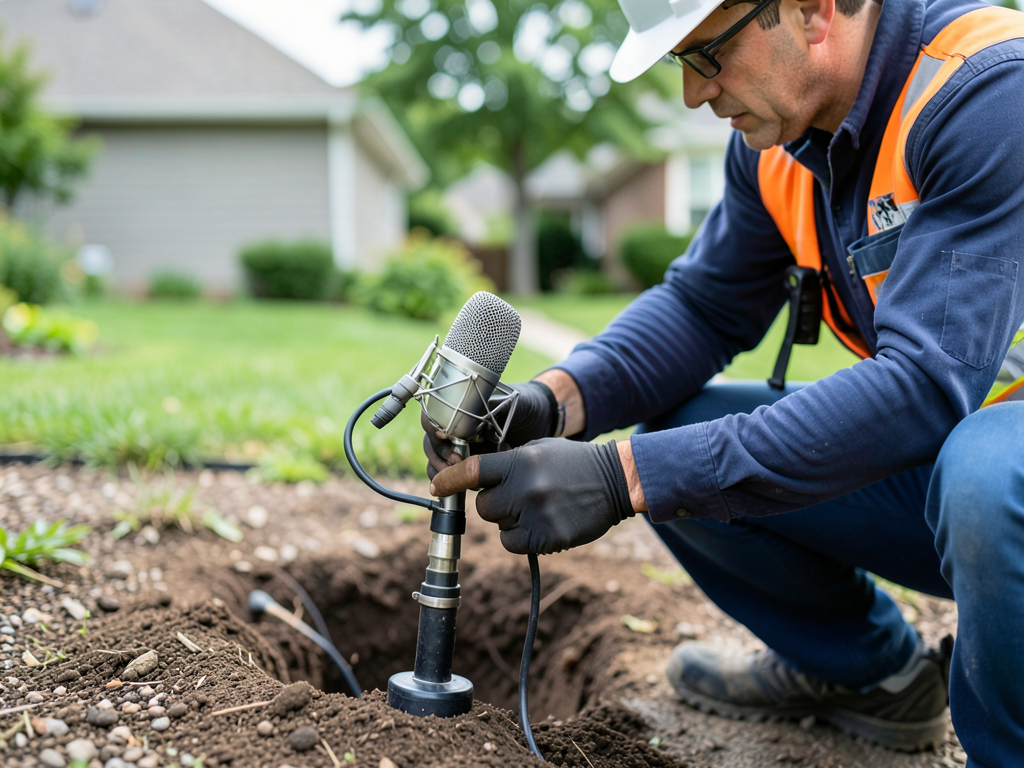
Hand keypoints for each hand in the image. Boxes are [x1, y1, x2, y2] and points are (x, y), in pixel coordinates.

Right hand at [422, 380, 556, 479]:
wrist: (542, 421)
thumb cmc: (527, 406)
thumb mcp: (513, 405)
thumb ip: (495, 410)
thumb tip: (475, 417)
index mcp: (461, 405)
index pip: (434, 416)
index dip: (436, 431)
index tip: (449, 442)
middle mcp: (456, 424)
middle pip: (431, 439)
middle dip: (438, 454)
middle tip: (455, 464)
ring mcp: (460, 444)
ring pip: (436, 458)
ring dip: (440, 470)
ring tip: (456, 478)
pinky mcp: (469, 463)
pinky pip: (450, 473)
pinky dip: (450, 481)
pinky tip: (460, 486)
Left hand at [429, 438, 634, 554]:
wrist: (614, 481)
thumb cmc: (571, 462)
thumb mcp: (537, 449)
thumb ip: (506, 462)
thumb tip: (468, 475)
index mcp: (521, 462)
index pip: (473, 471)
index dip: (450, 479)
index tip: (437, 486)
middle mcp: (525, 489)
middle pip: (483, 506)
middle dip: (493, 502)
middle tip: (515, 496)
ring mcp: (537, 515)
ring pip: (498, 526)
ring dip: (509, 520)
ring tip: (536, 507)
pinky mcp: (548, 537)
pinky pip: (513, 544)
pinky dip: (520, 537)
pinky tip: (539, 523)